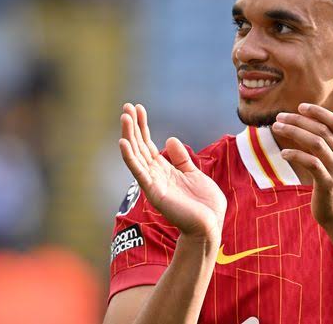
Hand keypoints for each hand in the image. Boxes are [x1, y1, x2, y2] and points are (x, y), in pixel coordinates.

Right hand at [119, 103, 226, 241]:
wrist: (210, 226)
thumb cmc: (204, 205)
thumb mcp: (194, 174)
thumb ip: (181, 159)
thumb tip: (169, 139)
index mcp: (165, 170)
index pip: (148, 144)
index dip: (142, 127)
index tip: (138, 108)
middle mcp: (155, 175)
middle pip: (139, 146)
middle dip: (133, 126)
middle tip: (126, 106)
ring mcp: (153, 183)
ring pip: (136, 155)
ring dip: (129, 135)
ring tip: (124, 116)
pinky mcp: (154, 192)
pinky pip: (139, 172)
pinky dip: (130, 158)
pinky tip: (123, 143)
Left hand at [271, 103, 332, 228]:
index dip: (318, 112)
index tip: (300, 107)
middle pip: (323, 131)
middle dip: (299, 120)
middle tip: (280, 116)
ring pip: (316, 143)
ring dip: (294, 133)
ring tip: (277, 128)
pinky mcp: (328, 184)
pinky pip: (311, 163)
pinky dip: (296, 155)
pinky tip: (283, 153)